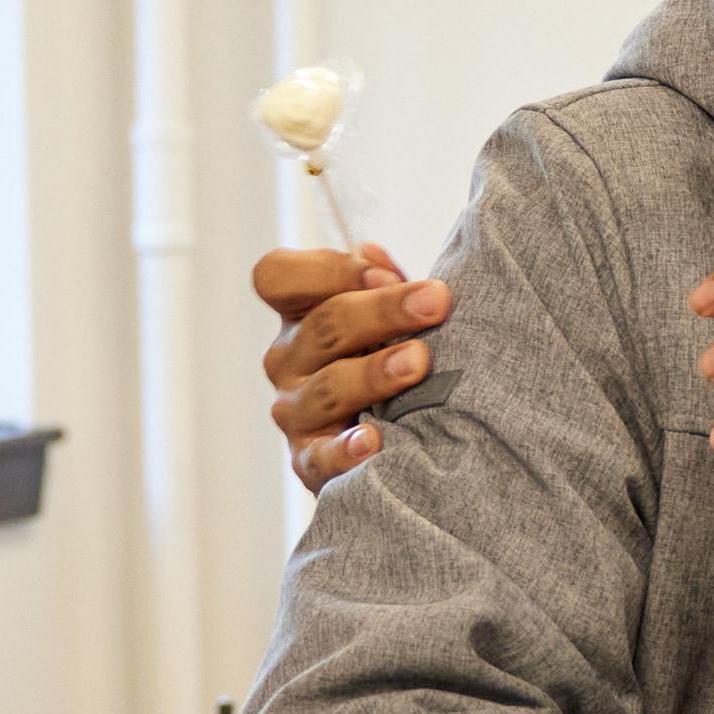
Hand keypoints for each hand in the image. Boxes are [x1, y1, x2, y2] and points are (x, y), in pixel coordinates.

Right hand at [252, 243, 451, 491]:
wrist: (401, 434)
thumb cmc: (393, 354)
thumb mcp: (388, 314)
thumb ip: (381, 284)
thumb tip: (371, 253)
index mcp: (301, 313)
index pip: (277, 276)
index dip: (327, 269)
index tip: (384, 273)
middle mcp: (288, 359)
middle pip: (323, 325)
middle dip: (383, 310)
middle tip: (436, 302)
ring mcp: (296, 411)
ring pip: (328, 386)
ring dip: (375, 372)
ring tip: (419, 362)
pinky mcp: (310, 460)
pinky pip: (320, 458)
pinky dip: (344, 452)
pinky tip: (373, 441)